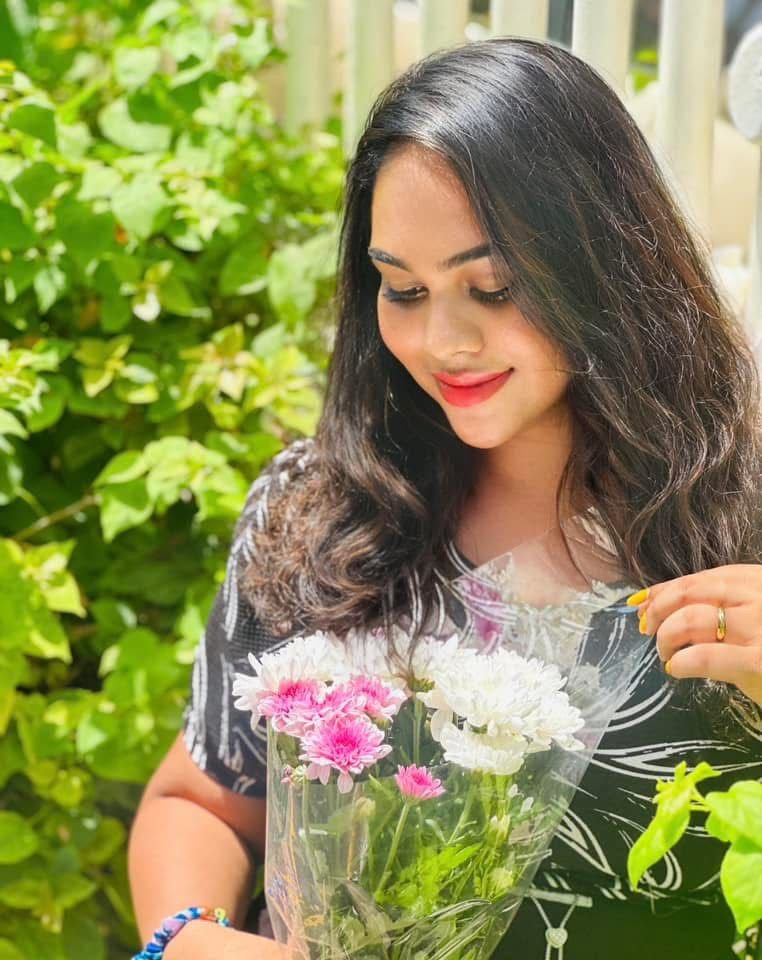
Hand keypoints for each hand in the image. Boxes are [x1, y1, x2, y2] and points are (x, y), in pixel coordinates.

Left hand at [629, 564, 761, 703]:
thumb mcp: (755, 615)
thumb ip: (720, 604)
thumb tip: (654, 603)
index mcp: (757, 581)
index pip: (699, 578)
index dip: (665, 590)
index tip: (643, 603)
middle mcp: (759, 597)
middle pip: (689, 593)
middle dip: (657, 610)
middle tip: (646, 630)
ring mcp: (760, 628)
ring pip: (690, 620)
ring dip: (665, 638)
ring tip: (666, 655)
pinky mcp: (760, 662)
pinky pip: (705, 657)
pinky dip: (682, 662)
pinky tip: (677, 669)